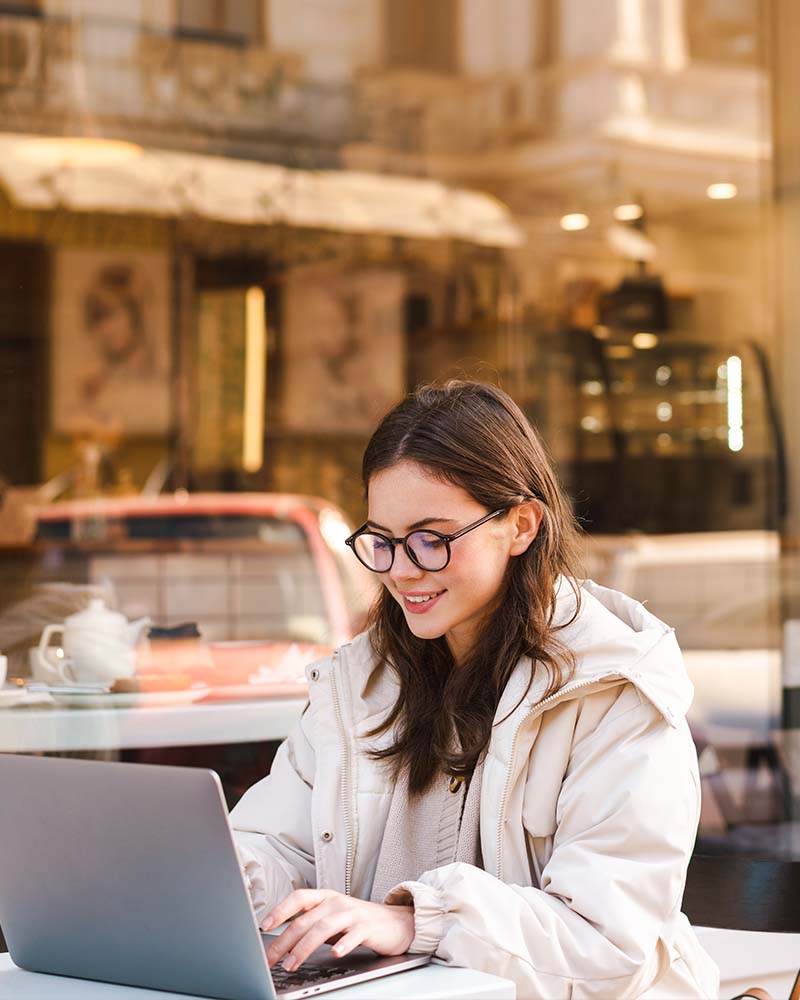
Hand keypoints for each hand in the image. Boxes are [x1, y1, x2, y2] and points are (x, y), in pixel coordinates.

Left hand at [262, 889, 414, 971]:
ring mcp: (353, 913)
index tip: (265, 925)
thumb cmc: (359, 921)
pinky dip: (343, 944)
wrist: (395, 923)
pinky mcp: (368, 927)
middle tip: (271, 959)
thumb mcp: (333, 917)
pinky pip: (353, 935)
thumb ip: (312, 924)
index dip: (281, 910)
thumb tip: (283, 940)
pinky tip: (335, 954)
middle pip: (306, 920)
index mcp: (326, 897)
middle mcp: (337, 902)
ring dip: (304, 947)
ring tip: (292, 963)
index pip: (299, 898)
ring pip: (323, 927)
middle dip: (285, 941)